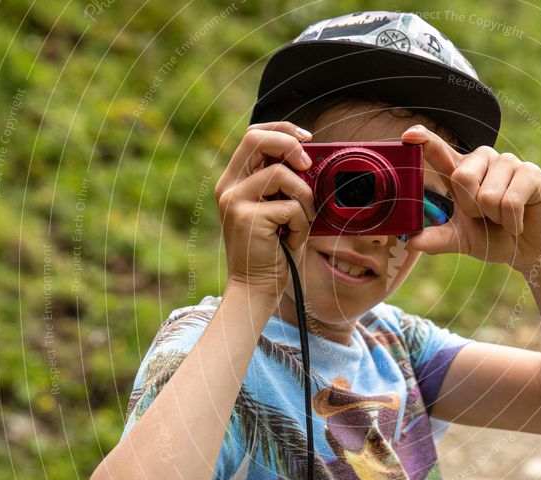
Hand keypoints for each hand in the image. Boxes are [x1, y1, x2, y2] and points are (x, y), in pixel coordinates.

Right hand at [214, 122, 314, 294]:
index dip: (283, 130)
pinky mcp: (246, 218)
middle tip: (309, 165)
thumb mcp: (280, 209)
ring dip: (305, 200)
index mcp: (236, 180)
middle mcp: (229, 186)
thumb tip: (311, 158)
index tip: (307, 139)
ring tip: (300, 224)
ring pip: (283, 175)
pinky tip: (291, 241)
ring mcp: (234, 201)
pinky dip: (301, 225)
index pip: (254, 135)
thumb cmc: (275, 250)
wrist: (257, 288)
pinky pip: (290, 207)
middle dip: (291, 145)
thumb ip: (286, 184)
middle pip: (258, 139)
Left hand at [401, 125, 540, 273]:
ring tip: (504, 217)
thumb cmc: (493, 238)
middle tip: (485, 216)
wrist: (529, 249)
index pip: (438, 150)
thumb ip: (437, 239)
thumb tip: (412, 241)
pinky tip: (519, 221)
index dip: (425, 140)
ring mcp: (507, 162)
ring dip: (495, 217)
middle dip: (472, 208)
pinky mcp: (531, 172)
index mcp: (460, 171)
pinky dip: (512, 222)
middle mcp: (482, 160)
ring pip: (488, 195)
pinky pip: (510, 202)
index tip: (409, 135)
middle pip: (462, 177)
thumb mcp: (461, 240)